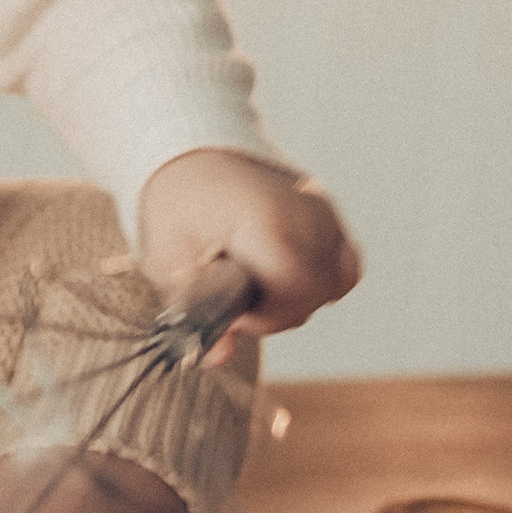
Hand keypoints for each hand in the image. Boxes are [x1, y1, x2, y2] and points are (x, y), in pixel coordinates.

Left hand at [136, 147, 361, 342]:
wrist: (191, 155)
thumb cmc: (176, 205)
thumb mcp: (168, 259)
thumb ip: (193, 309)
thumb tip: (215, 357)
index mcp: (266, 221)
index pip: (297, 292)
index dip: (266, 315)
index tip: (232, 307)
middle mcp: (306, 212)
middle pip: (317, 293)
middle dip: (277, 310)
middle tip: (235, 292)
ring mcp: (323, 210)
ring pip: (334, 283)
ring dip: (295, 294)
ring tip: (254, 277)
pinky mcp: (329, 213)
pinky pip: (343, 264)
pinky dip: (318, 278)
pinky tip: (280, 272)